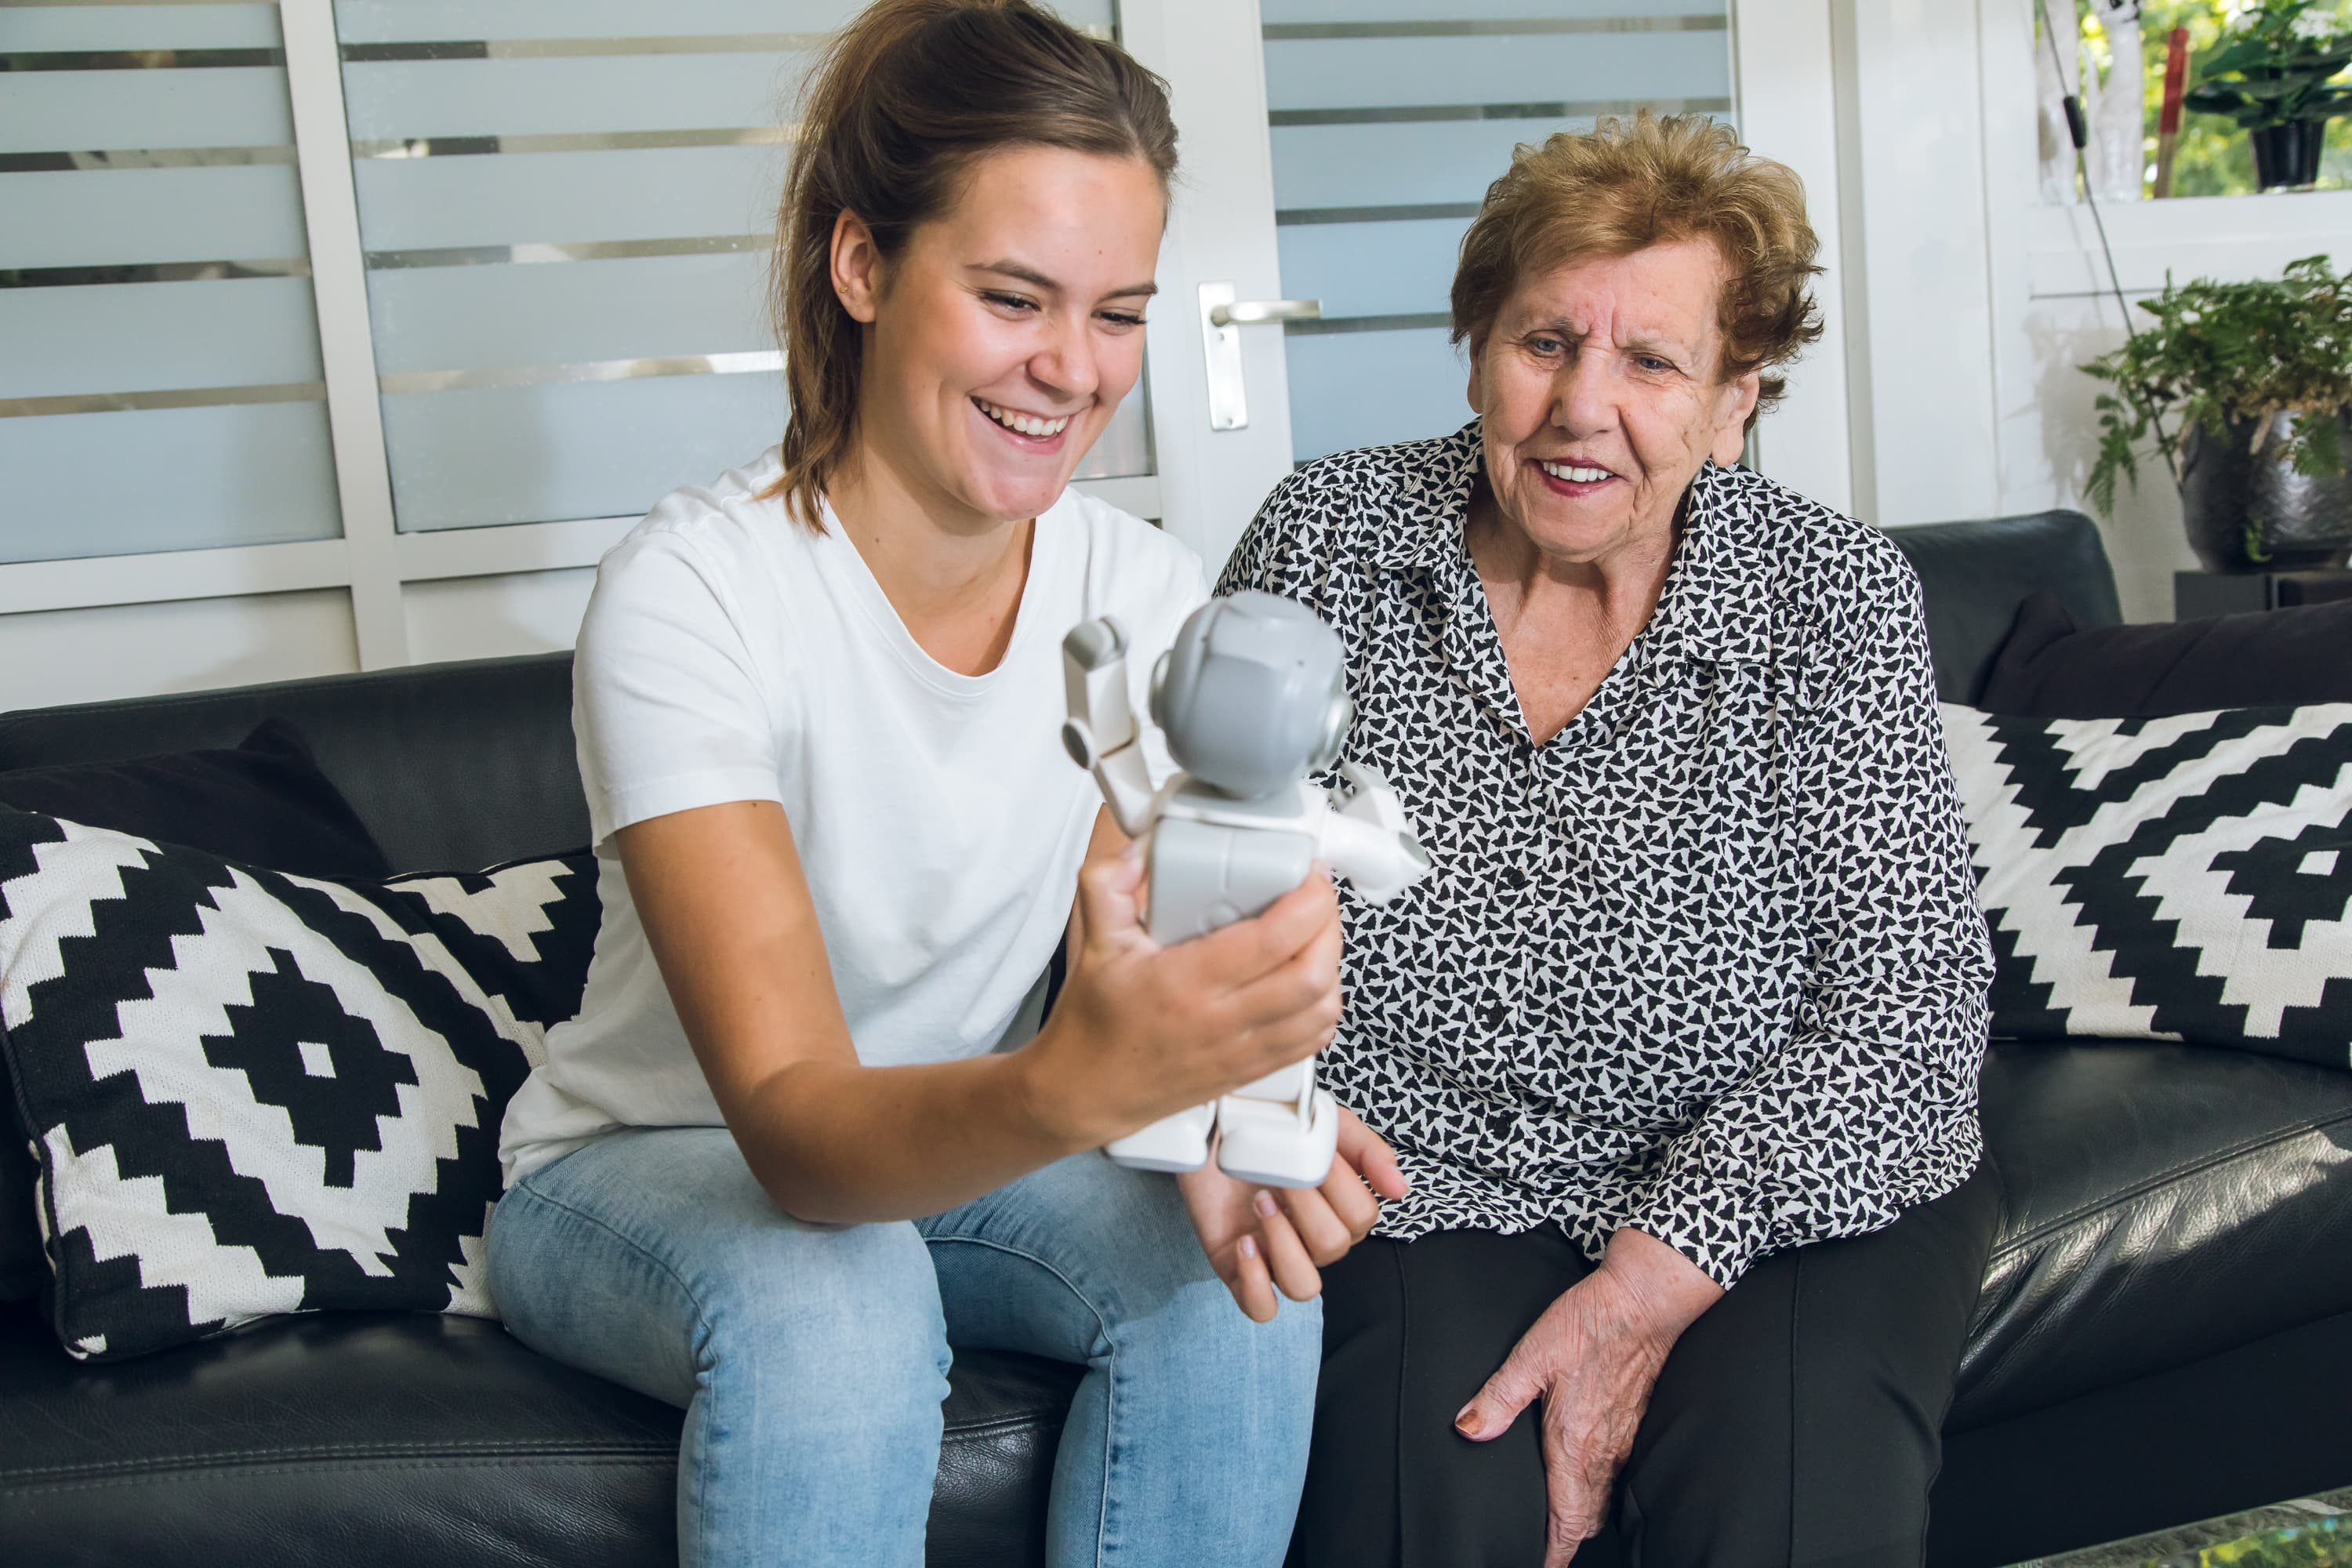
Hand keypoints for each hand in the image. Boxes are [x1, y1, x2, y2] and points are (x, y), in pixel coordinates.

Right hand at [1023, 846, 1343, 1147]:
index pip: (1273, 940)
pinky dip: (1324, 1006)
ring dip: (1331, 966)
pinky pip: (1312, 1040)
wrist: (1084, 1091)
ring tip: (1312, 936)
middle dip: (1329, 927)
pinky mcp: (1251, 1070)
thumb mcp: (1093, 942)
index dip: (1308, 900)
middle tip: (1315, 899)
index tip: (1307, 874)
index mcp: (1185, 982)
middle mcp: (1221, 1021)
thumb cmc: (1094, 1021)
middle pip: (1313, 975)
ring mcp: (1241, 1050)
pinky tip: (1307, 981)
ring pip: (1321, 1010)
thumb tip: (1141, 850)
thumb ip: (1107, 884)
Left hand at [1178, 1105, 1411, 1320]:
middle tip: (1280, 1173)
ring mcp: (1274, 1256)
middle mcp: (1310, 1239)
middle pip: (1333, 1247)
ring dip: (1283, 1243)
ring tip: (1260, 1204)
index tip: (1313, 1152)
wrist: (1212, 1122)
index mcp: (1337, 1209)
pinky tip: (1244, 1243)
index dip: (1340, 1187)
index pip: (1361, 1218)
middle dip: (1306, 1205)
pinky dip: (1256, 1283)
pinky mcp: (1237, 1267)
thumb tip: (1400, 1189)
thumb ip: (1368, 1151)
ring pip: (1303, 1287)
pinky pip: (1261, 1308)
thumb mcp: (1326, 1125)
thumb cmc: (1270, 1125)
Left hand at [1453, 1229, 1722, 1564]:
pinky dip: (1598, 1488)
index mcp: (1575, 1444)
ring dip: (1581, 1515)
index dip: (1553, 1552)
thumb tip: (1468, 1430)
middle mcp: (1603, 1452)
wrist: (1642, 1302)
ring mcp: (1622, 1440)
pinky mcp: (1633, 1423)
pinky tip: (1583, 1473)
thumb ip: (1498, 1397)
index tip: (1538, 1564)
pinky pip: (1616, 1473)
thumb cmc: (1588, 1325)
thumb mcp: (1531, 1357)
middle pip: (1586, 1519)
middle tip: (1541, 1545)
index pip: (1567, 1522)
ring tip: (1557, 1519)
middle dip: (1564, 1538)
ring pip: (1603, 1498)